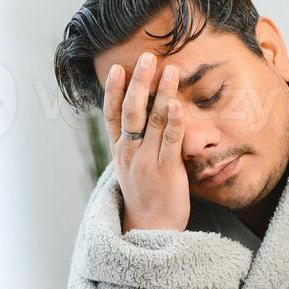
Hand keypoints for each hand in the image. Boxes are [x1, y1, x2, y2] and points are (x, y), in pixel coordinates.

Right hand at [103, 51, 188, 232]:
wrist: (152, 231)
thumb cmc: (145, 198)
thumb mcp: (132, 170)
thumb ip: (135, 145)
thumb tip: (142, 121)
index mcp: (119, 152)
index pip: (112, 115)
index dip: (114, 91)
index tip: (117, 68)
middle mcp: (129, 153)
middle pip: (130, 111)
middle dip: (139, 82)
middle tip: (147, 57)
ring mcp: (146, 161)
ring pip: (151, 120)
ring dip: (160, 91)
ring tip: (168, 68)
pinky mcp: (167, 169)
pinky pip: (169, 140)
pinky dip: (172, 120)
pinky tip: (176, 103)